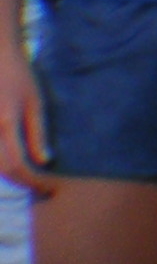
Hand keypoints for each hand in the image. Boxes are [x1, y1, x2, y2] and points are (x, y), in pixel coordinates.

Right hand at [0, 44, 49, 193]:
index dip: (30, 180)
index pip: (16, 165)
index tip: (45, 185)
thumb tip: (44, 161)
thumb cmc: (19, 77)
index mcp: (6, 123)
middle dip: (17, 181)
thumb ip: (38, 133)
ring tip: (26, 174)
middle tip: (36, 185)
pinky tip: (9, 158)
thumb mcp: (35, 102)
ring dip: (5, 171)